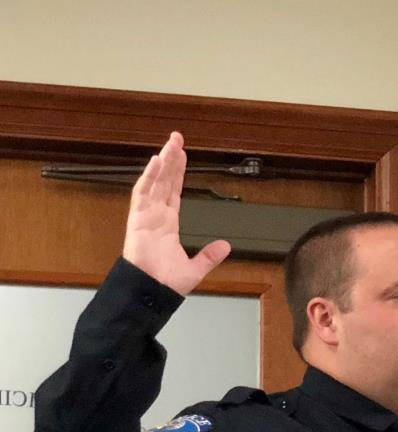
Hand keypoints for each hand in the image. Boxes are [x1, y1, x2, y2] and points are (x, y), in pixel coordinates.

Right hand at [122, 131, 230, 294]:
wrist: (152, 293)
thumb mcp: (196, 268)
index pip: (174, 191)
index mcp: (168, 223)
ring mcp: (145, 215)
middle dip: (171, 159)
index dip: (178, 173)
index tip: (183, 155)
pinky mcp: (137, 219)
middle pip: (164, 180)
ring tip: (170, 144)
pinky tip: (156, 162)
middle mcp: (156, 215)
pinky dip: (148, 177)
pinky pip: (142, 193)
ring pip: (154, 182)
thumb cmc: (167, 283)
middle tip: (176, 138)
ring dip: (162, 163)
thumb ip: (209, 255)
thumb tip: (226, 246)